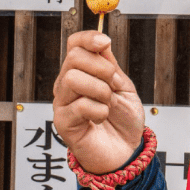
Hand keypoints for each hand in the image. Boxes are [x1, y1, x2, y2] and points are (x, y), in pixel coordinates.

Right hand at [53, 30, 145, 173]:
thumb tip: (102, 42)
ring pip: (73, 79)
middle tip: (113, 84)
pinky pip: (80, 105)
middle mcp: (68, 85)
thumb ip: (111, 66)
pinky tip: (102, 118)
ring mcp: (63, 103)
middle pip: (73, 58)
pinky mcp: (63, 122)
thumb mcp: (124, 87)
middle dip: (101, 67)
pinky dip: (99, 111)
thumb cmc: (123, 122)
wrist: (126, 152)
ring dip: (100, 90)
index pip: (75, 44)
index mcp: (82, 72)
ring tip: (107, 103)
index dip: (88, 38)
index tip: (105, 42)